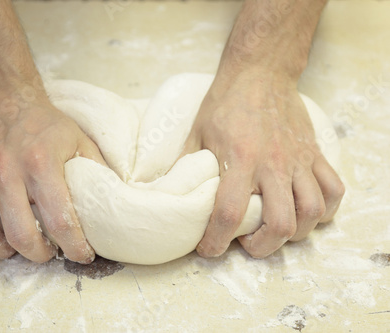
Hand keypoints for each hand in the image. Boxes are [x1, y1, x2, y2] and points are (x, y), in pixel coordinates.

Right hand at [0, 91, 104, 262]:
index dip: (74, 247)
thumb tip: (113, 200)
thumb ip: (96, 169)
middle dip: (39, 255)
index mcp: (41, 164)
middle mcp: (5, 172)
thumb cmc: (42, 121)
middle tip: (48, 252)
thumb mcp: (78, 139)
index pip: (60, 221)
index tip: (81, 255)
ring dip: (2, 252)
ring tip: (16, 247)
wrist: (0, 94)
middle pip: (20, 236)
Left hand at [182, 70, 344, 257]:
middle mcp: (272, 164)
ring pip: (311, 213)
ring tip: (274, 229)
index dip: (216, 241)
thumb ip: (186, 164)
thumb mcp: (197, 132)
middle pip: (280, 224)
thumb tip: (170, 191)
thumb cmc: (225, 102)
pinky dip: (325, 209)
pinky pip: (334, 190)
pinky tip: (306, 211)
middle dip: (262, 247)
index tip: (209, 249)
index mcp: (239, 159)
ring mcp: (298, 159)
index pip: (229, 213)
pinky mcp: (315, 153)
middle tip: (246, 243)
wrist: (260, 71)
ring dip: (294, 233)